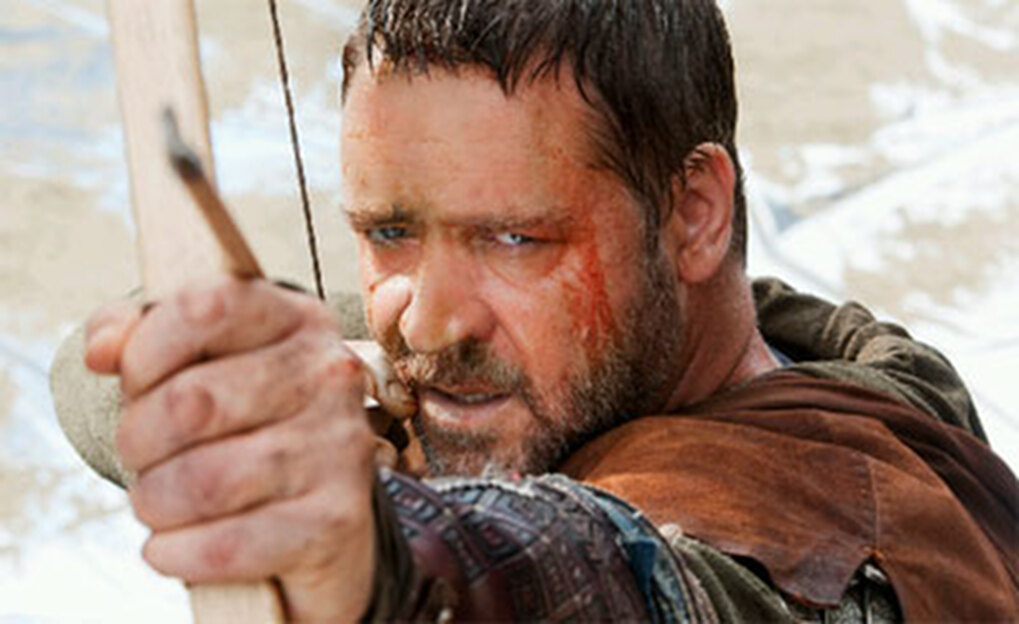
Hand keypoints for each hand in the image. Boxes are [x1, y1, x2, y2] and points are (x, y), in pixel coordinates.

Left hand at [86, 278, 377, 621]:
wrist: (321, 516)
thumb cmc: (247, 427)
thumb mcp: (201, 363)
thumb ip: (142, 335)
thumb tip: (103, 350)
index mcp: (297, 319)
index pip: (205, 307)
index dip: (146, 350)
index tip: (137, 382)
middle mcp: (330, 375)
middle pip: (192, 402)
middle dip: (139, 439)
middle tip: (141, 455)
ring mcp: (339, 447)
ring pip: (202, 481)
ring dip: (155, 502)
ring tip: (161, 501)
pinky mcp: (335, 520)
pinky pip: (225, 545)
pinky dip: (177, 552)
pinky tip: (176, 544)